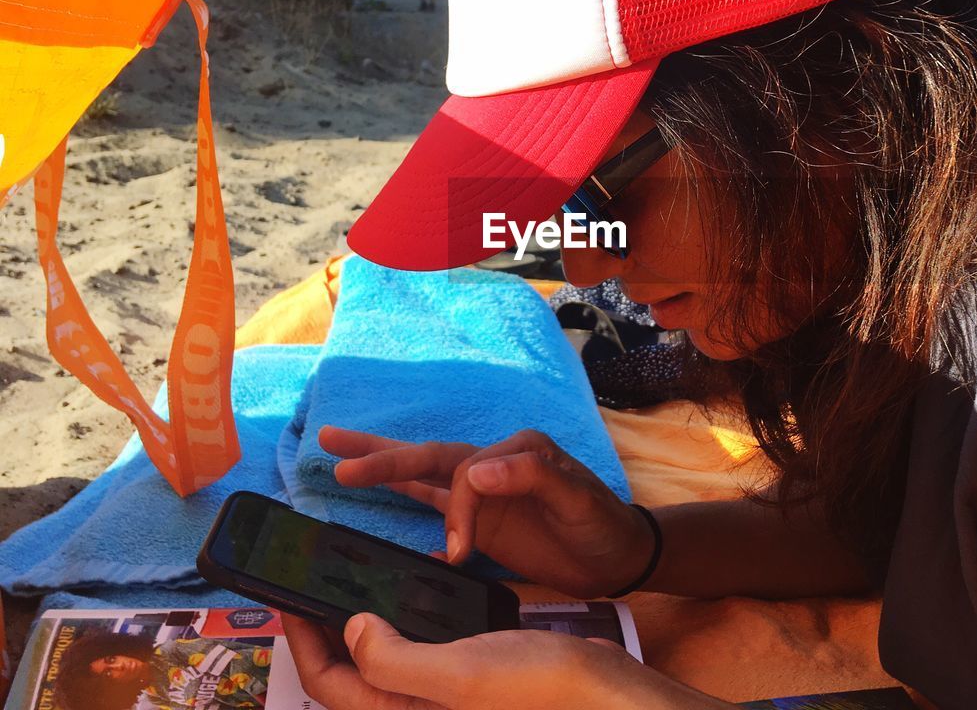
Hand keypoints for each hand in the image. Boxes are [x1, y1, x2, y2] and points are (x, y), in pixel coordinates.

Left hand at [282, 612, 725, 709]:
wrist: (599, 693)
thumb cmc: (534, 687)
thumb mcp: (456, 672)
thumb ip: (393, 658)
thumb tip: (350, 628)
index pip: (326, 682)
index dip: (299, 638)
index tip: (284, 594)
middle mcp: (415, 707)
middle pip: (347, 674)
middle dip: (324, 630)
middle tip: (312, 580)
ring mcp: (440, 692)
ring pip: (382, 658)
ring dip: (361, 621)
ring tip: (351, 579)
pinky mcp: (466, 673)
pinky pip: (418, 647)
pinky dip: (404, 619)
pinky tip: (414, 589)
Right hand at [319, 426, 653, 598]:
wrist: (617, 556)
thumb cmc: (601, 521)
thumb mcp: (576, 496)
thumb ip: (530, 475)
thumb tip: (476, 470)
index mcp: (516, 450)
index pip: (466, 474)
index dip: (457, 510)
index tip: (462, 550)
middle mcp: (494, 463)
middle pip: (429, 457)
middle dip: (382, 455)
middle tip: (333, 447)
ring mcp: (483, 491)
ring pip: (423, 475)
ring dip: (383, 466)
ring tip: (338, 457)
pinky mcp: (480, 520)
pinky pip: (434, 508)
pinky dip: (405, 504)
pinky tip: (375, 503)